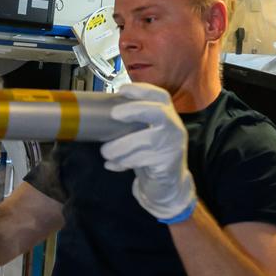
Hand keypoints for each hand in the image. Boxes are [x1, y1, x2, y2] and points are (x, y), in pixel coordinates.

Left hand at [100, 82, 195, 223]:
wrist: (167, 185)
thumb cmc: (150, 155)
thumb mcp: (144, 135)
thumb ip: (132, 124)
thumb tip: (102, 115)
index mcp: (167, 116)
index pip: (160, 96)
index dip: (142, 90)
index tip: (121, 90)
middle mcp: (174, 127)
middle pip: (158, 112)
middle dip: (135, 110)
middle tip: (114, 114)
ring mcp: (173, 146)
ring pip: (146, 140)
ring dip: (121, 146)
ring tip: (105, 152)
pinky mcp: (168, 164)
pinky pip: (143, 160)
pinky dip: (124, 162)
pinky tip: (112, 165)